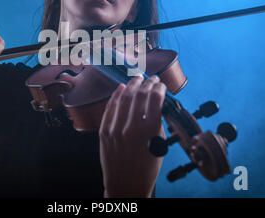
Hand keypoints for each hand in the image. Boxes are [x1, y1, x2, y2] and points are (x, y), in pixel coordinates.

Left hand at [99, 74, 166, 197]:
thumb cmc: (146, 169)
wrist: (126, 185)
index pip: (154, 99)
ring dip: (132, 85)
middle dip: (147, 84)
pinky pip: (110, 108)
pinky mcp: (104, 132)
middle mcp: (130, 128)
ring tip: (137, 79)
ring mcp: (114, 129)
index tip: (161, 85)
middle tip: (152, 79)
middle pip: (139, 95)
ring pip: (123, 98)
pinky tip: (121, 88)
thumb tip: (156, 103)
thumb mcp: (158, 146)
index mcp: (148, 132)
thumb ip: (157, 123)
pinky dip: (116, 96)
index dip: (159, 88)